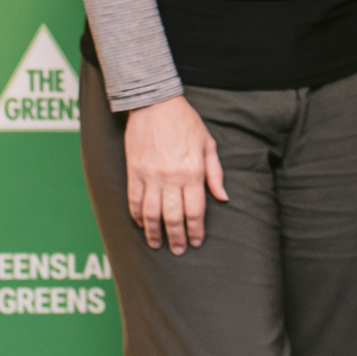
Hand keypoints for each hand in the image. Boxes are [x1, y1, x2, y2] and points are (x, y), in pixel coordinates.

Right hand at [124, 96, 226, 254]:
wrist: (155, 105)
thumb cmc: (185, 123)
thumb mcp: (208, 144)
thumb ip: (215, 173)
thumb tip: (222, 197)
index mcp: (192, 172)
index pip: (195, 210)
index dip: (196, 229)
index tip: (196, 241)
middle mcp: (171, 178)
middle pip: (173, 217)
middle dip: (176, 237)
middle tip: (179, 250)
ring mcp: (150, 177)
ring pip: (151, 213)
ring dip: (154, 232)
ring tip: (158, 244)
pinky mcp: (134, 172)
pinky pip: (134, 201)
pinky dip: (137, 216)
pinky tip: (142, 225)